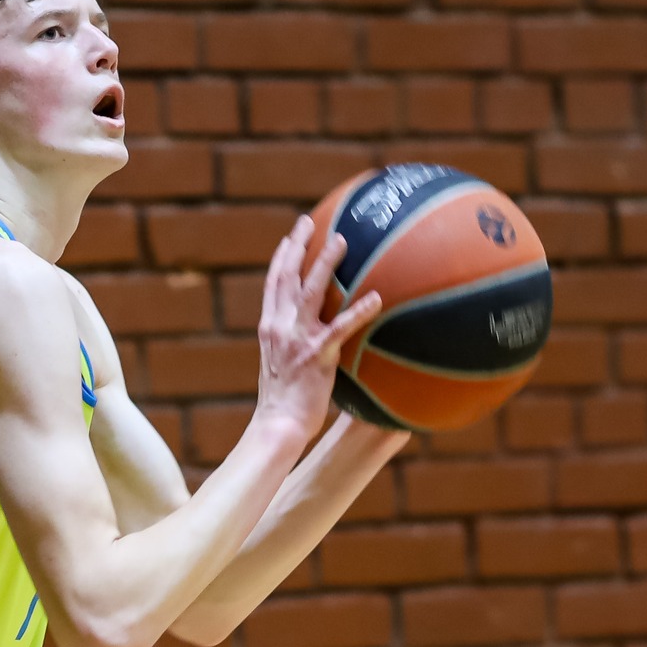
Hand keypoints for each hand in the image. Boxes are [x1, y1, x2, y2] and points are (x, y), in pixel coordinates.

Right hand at [255, 215, 381, 441]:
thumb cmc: (283, 402)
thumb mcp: (281, 365)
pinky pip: (340, 327)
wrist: (278, 424)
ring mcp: (297, 339)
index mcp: (269, 328)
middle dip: (296, 245)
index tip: (290, 237)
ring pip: (310, 291)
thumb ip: (293, 344)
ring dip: (325, 263)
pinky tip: (377, 298)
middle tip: (308, 221)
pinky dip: (359, 311)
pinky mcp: (316, 355)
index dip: (281, 257)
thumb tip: (311, 337)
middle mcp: (279, 327)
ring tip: (341, 240)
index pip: (272, 284)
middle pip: (286, 276)